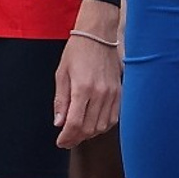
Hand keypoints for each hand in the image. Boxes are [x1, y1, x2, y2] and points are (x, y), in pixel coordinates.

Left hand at [54, 3, 122, 147]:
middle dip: (76, 138)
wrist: (98, 36)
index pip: (75, 123)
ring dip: (89, 134)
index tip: (60, 142)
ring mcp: (112, 93)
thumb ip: (60, 101)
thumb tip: (59, 123)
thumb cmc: (77, 52)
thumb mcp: (62, 74)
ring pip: (102, 126)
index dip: (67, 137)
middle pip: (89, 128)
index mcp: (82, 88)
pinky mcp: (120, 92)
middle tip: (67, 140)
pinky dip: (103, 125)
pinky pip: (114, 117)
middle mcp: (100, 93)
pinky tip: (93, 123)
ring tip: (79, 133)